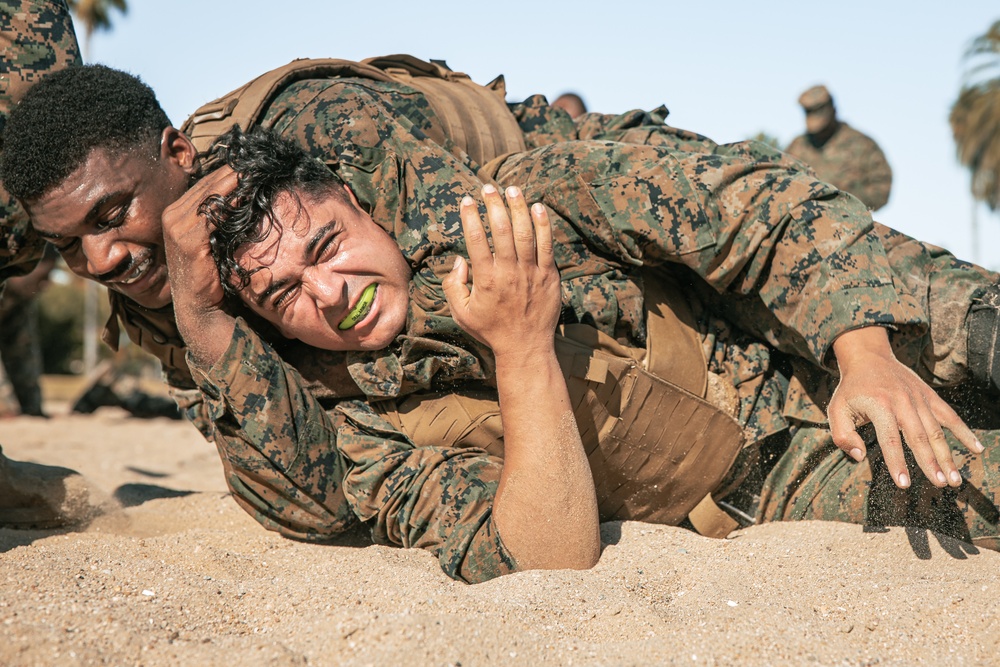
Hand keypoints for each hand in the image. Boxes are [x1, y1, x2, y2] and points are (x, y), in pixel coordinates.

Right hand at [161, 166, 239, 365]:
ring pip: (210, 192)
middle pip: (210, 183)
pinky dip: (229, 199)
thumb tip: (248, 195)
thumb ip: (225, 217)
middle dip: (235, 172)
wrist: (205, 308)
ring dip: (234, 180)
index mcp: (180, 211)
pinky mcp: (185, 237)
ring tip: (258, 169)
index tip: (256, 162)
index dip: (232, 172)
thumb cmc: (217, 275)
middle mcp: (173, 214)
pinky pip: (211, 210)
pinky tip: (248, 190)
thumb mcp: (220, 240)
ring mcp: (176, 224)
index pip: (208, 182)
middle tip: (260, 160)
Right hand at [443, 184, 560, 361]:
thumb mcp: (462, 313)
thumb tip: (460, 260)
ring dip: (518, 207)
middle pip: (502, 229)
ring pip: (526, 232)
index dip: (470, 216)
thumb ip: (454, 286)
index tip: (466, 200)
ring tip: (512, 189)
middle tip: (487, 187)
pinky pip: (548, 244)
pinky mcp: (549, 275)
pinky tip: (537, 207)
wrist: (526, 347)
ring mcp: (532, 272)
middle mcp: (509, 272)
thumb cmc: (491, 330)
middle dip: (494, 204)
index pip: (476, 239)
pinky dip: (543, 224)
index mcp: (486, 279)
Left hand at [828, 327, 983, 488]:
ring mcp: (919, 399)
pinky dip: (964, 432)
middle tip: (941, 484)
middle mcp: (902, 402)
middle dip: (931, 463)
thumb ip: (843, 435)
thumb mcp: (836, 409)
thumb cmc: (852, 390)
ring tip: (955, 480)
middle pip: (919, 437)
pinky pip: (950, 416)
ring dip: (947, 456)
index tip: (904, 484)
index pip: (889, 439)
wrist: (869, 358)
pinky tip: (976, 449)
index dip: (897, 462)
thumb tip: (859, 457)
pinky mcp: (930, 396)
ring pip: (936, 431)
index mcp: (879, 406)